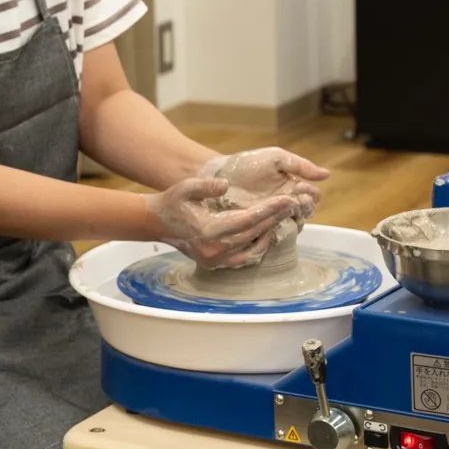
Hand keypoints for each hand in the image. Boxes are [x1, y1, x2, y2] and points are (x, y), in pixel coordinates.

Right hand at [145, 177, 299, 268]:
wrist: (156, 223)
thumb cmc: (172, 203)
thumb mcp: (185, 188)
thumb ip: (205, 186)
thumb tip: (225, 185)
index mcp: (208, 230)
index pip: (248, 219)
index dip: (270, 209)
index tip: (287, 199)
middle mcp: (214, 249)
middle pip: (254, 233)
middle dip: (275, 217)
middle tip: (293, 204)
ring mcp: (215, 259)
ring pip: (253, 247)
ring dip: (269, 232)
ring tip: (282, 216)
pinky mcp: (215, 264)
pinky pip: (244, 257)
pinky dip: (258, 246)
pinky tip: (266, 232)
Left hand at [198, 148, 327, 218]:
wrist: (219, 175)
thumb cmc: (247, 164)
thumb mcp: (275, 159)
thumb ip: (300, 165)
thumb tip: (328, 175)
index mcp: (293, 187)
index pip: (313, 196)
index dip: (311, 195)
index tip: (303, 191)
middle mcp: (286, 204)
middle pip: (307, 212)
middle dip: (306, 208)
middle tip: (297, 202)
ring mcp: (273, 216)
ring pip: (295, 224)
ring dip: (295, 219)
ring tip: (287, 211)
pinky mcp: (260, 227)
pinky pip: (277, 234)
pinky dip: (280, 229)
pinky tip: (275, 223)